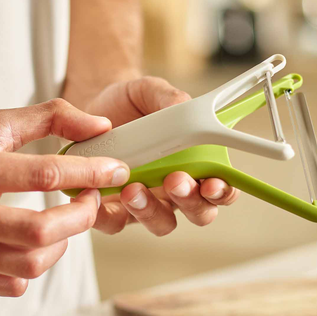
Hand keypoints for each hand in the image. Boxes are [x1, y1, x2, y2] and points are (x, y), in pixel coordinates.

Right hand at [0, 100, 129, 295]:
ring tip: (65, 220)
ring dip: (63, 243)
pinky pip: (11, 284)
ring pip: (29, 264)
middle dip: (82, 216)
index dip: (90, 172)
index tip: (116, 170)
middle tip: (92, 198)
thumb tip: (99, 125)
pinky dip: (35, 265)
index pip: (44, 174)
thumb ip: (49, 118)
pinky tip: (35, 242)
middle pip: (40, 231)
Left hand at [85, 77, 239, 235]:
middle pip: (199, 213)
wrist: (93, 108)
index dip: (222, 192)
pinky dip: (110, 216)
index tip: (211, 183)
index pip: (221, 189)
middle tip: (174, 181)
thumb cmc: (132, 104)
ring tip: (133, 189)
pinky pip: (114, 223)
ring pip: (160, 223)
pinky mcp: (113, 209)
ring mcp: (146, 203)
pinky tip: (100, 195)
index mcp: (196, 165)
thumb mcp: (151, 92)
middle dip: (191, 202)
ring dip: (151, 211)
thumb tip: (183, 107)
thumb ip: (170, 99)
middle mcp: (176, 190)